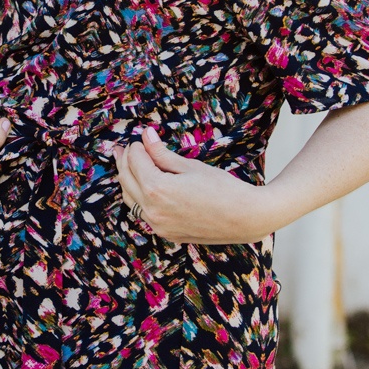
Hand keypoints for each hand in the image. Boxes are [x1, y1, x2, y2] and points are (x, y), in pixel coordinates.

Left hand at [112, 125, 275, 245]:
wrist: (245, 218)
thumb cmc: (222, 188)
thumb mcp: (190, 166)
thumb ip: (162, 153)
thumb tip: (145, 135)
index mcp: (157, 189)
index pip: (135, 162)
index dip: (136, 147)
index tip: (141, 139)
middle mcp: (152, 210)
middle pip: (126, 181)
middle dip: (125, 162)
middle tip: (123, 149)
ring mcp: (158, 225)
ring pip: (130, 199)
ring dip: (127, 181)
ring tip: (128, 165)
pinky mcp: (166, 234)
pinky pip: (143, 213)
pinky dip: (138, 198)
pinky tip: (143, 188)